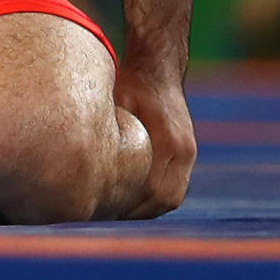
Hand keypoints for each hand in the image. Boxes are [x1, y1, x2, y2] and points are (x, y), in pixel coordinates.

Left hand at [115, 69, 195, 218]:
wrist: (159, 65)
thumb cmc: (133, 83)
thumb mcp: (120, 104)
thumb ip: (113, 132)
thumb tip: (91, 161)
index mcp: (169, 142)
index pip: (154, 191)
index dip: (131, 205)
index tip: (107, 208)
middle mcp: (183, 151)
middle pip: (165, 199)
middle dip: (139, 212)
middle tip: (110, 214)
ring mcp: (189, 152)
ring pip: (172, 196)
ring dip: (149, 206)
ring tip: (121, 209)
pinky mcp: (188, 150)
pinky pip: (176, 185)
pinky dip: (157, 196)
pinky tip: (135, 194)